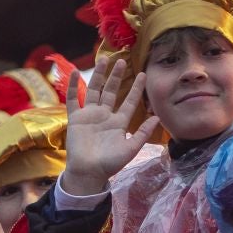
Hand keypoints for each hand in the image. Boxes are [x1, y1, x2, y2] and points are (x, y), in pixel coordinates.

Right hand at [59, 57, 158, 196]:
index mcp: (119, 122)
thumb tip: (158, 117)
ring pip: (94, 91)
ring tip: (103, 60)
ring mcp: (90, 115)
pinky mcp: (76, 118)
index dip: (136, 89)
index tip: (142, 74)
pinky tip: (77, 73)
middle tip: (122, 61)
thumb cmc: (110, 163)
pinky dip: (74, 87)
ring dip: (98, 76)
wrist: (88, 172)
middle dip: (116, 77)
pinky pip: (74, 99)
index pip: (129, 102)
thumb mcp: (131, 148)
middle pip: (111, 91)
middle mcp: (105, 115)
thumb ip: (143, 133)